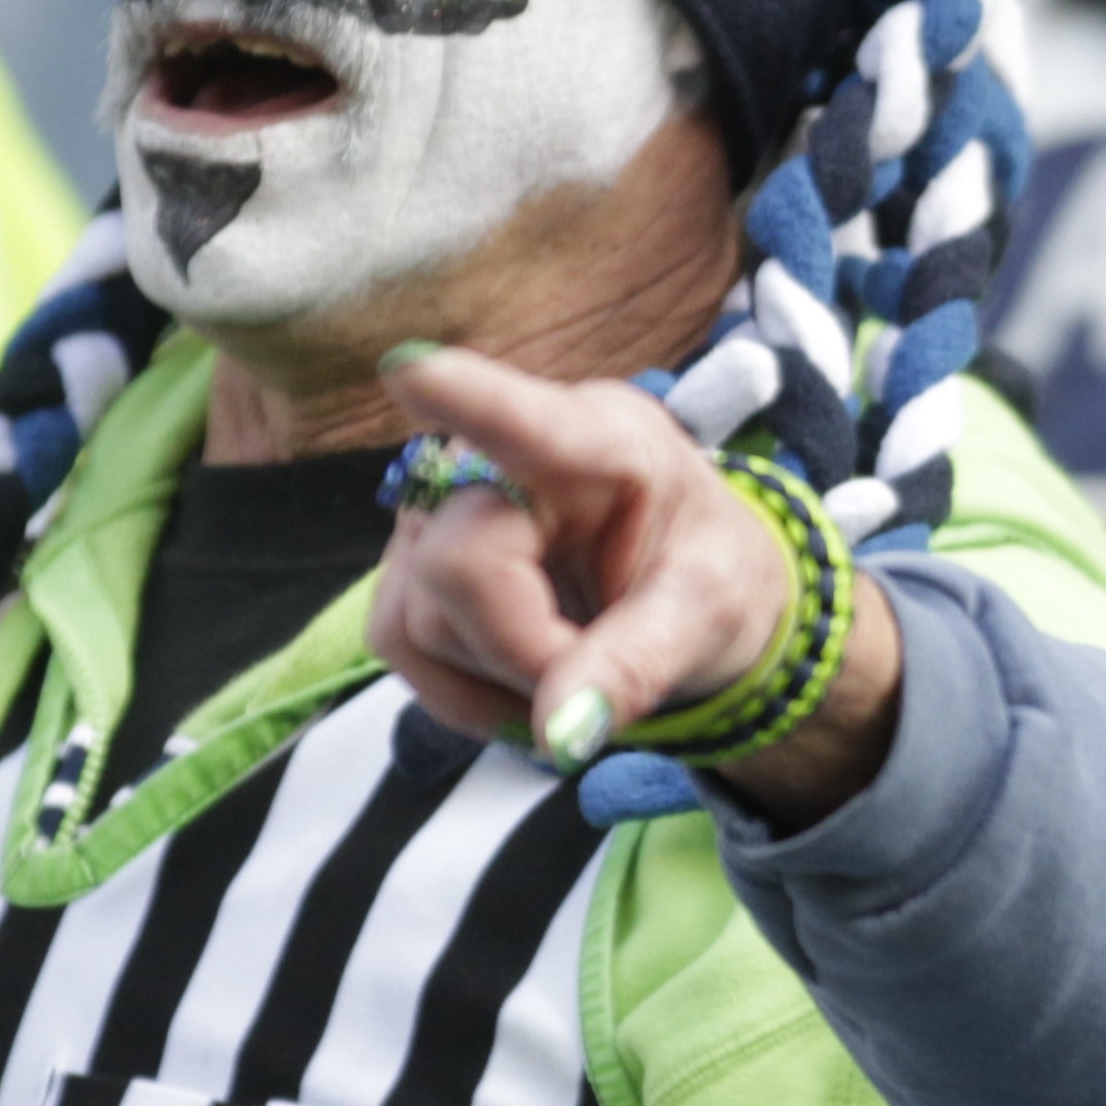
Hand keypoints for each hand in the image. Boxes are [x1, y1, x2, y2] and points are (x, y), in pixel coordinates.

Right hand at [366, 344, 903, 823]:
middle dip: (520, 652)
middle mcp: (507, 457)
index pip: (528, 422)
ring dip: (491, 677)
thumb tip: (560, 732)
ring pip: (414, 618)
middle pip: (456, 567)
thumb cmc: (711, 579)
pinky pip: (394, 640)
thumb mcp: (708, 617)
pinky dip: (459, 688)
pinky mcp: (413, 556)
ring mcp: (446, 504)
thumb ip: (638, 666)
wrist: (692, 595)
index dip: (466, 401)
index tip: (412, 373)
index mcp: (607, 444)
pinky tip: (518, 676)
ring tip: (568, 664)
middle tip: (593, 674)